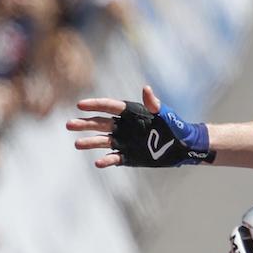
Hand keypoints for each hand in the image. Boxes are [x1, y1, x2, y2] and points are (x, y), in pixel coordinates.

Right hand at [68, 84, 211, 168]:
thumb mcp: (166, 116)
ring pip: (103, 141)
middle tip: (69, 125)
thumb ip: (155, 105)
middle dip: (85, 124)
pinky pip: (114, 158)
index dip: (95, 105)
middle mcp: (123, 126)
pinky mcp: (128, 156)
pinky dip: (106, 160)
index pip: (109, 107)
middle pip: (100, 124)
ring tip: (77, 144)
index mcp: (131, 113)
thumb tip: (146, 89)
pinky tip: (97, 163)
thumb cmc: (176, 127)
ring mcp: (124, 141)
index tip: (80, 105)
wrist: (183, 147)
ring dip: (90, 142)